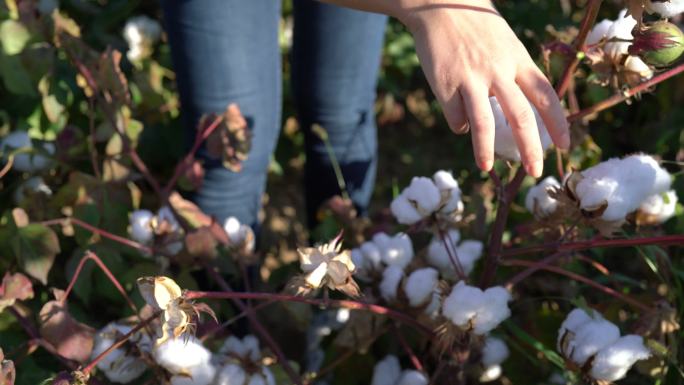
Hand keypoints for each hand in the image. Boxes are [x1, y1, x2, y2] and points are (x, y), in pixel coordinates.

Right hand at [395, 0, 569, 176]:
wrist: (440, 4)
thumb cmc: (476, 26)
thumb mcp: (505, 43)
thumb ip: (515, 72)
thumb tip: (519, 113)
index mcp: (519, 59)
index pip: (546, 96)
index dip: (558, 124)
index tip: (564, 146)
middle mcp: (499, 70)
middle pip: (521, 117)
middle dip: (530, 149)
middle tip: (535, 172)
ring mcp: (471, 78)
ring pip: (484, 123)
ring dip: (486, 150)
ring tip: (486, 168)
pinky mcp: (446, 83)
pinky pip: (455, 116)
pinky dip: (459, 125)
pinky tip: (458, 118)